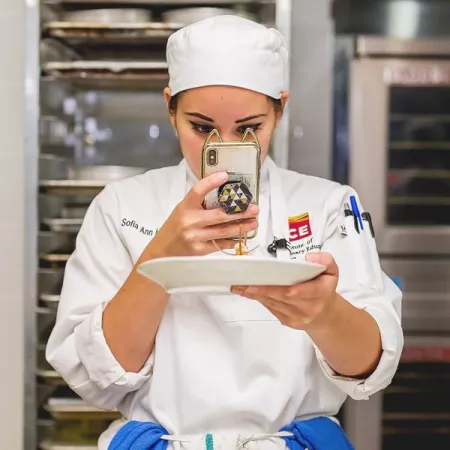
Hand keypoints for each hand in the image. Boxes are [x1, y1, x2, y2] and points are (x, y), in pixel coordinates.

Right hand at [142, 172, 258, 258]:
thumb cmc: (176, 227)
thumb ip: (200, 203)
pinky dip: (233, 240)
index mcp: (185, 206)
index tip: (225, 175)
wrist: (163, 251)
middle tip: (254, 209)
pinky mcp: (200, 250)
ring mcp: (195, 237)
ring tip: (253, 222)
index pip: (198, 190)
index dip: (211, 182)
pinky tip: (241, 236)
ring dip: (241, 226)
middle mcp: (190, 221)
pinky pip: (221, 244)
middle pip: (220, 215)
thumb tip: (225, 194)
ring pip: (224, 231)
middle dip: (240, 212)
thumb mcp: (183, 210)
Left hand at [231, 252, 338, 329]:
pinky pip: (271, 308)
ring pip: (273, 303)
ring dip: (255, 294)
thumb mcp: (331, 271)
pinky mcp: (287, 321)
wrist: (325, 315)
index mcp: (321, 293)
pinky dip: (259, 299)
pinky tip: (247, 291)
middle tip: (244, 282)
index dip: (287, 289)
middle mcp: (309, 308)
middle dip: (262, 289)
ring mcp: (297, 317)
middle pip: (282, 297)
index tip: (271, 284)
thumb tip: (310, 258)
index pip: (304, 291)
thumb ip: (326, 261)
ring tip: (239, 285)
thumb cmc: (324, 288)